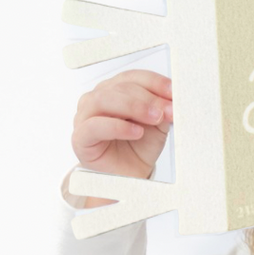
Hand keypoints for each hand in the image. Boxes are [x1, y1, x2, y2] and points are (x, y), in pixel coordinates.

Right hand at [66, 69, 172, 203]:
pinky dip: (118, 126)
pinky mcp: (80, 138)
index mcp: (114, 90)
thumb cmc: (139, 148)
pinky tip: (136, 132)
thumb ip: (161, 109)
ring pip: (104, 99)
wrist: (129, 177)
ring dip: (133, 106)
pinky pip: (95, 126)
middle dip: (148, 97)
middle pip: (120, 87)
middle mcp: (97, 99)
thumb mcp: (157, 125)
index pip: (132, 77)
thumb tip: (171, 98)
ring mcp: (85, 117)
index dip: (154, 81)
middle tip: (167, 109)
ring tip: (154, 118)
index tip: (173, 90)